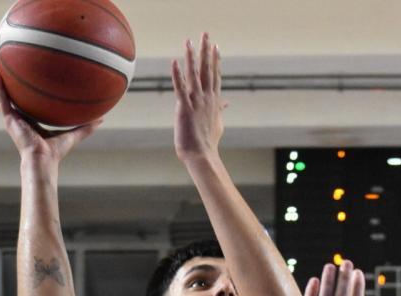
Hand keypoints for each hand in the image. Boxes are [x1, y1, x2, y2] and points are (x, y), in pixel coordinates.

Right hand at [0, 67, 100, 165]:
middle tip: (3, 70)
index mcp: (29, 122)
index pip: (24, 105)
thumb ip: (86, 127)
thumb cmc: (55, 151)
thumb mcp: (72, 135)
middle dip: (6, 85)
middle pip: (10, 98)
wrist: (43, 160)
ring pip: (1, 97)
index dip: (22, 94)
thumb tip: (102, 119)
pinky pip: (1, 99)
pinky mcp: (9, 119)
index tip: (23, 82)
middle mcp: (18, 119)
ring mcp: (12, 119)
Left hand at [171, 33, 224, 161]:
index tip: (215, 46)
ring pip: (194, 74)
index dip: (215, 60)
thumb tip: (226, 102)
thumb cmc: (208, 142)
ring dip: (192, 57)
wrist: (202, 155)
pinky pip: (180, 88)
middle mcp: (207, 98)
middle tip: (205, 34)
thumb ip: (220, 110)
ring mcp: (196, 101)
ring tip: (190, 41)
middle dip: (206, 51)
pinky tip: (174, 62)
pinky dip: (177, 75)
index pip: (215, 75)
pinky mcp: (184, 107)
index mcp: (214, 101)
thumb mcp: (218, 123)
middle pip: (207, 69)